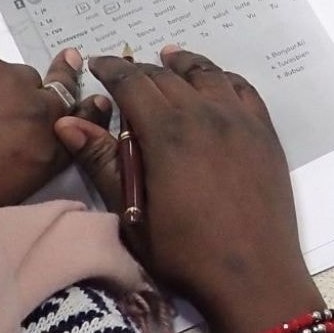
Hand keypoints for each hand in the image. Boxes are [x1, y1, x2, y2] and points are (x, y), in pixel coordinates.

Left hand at [0, 43, 109, 206]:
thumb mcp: (6, 190)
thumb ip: (35, 160)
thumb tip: (43, 139)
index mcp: (48, 146)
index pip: (85, 114)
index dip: (86, 105)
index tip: (91, 96)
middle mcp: (38, 107)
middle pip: (45, 90)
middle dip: (25, 100)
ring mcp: (7, 77)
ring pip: (9, 73)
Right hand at [53, 46, 329, 332]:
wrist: (253, 274)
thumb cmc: (185, 253)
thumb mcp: (133, 213)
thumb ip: (103, 162)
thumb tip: (67, 122)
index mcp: (168, 132)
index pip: (133, 82)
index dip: (112, 69)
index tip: (98, 63)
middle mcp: (206, 114)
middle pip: (168, 76)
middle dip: (142, 69)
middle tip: (127, 70)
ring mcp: (241, 121)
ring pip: (209, 75)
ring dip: (185, 64)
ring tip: (171, 58)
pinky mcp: (266, 134)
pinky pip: (245, 90)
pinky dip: (225, 79)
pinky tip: (218, 82)